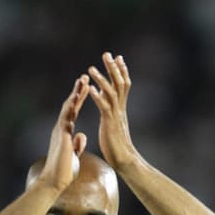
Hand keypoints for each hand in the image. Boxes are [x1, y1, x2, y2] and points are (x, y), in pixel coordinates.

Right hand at [37, 75, 88, 190]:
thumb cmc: (64, 171)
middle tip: (84, 77)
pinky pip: (67, 116)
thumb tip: (81, 136)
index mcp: (65, 132)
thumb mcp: (74, 153)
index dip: (79, 99)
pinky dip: (72, 105)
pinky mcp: (62, 134)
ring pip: (68, 107)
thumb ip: (77, 143)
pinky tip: (77, 95)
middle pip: (70, 105)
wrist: (55, 181)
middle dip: (77, 91)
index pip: (73, 112)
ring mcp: (60, 130)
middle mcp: (61, 128)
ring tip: (82, 79)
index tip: (86, 88)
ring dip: (75, 93)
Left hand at [88, 52, 137, 169]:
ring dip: (102, 79)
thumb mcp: (114, 125)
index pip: (123, 85)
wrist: (124, 160)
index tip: (118, 57)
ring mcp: (116, 115)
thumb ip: (112, 113)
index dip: (121, 71)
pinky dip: (97, 96)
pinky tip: (90, 88)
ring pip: (111, 92)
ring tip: (91, 68)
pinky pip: (104, 107)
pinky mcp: (110, 123)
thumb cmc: (118, 146)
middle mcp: (120, 109)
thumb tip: (108, 105)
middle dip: (113, 68)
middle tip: (107, 53)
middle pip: (120, 83)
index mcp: (120, 108)